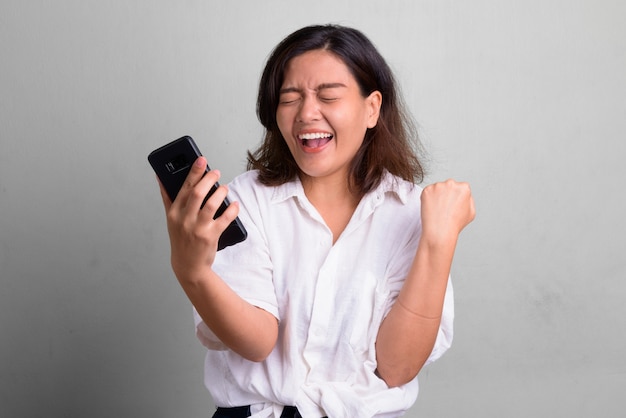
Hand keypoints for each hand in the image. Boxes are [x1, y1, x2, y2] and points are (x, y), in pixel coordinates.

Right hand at [158, 157, 239, 281]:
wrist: (188, 265)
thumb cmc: (180, 238)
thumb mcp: (170, 218)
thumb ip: (167, 197)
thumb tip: (161, 176)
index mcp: (174, 212)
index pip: (183, 187)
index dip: (193, 172)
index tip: (201, 160)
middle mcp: (184, 219)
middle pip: (197, 193)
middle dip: (208, 179)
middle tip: (216, 172)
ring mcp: (198, 228)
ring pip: (211, 204)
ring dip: (220, 192)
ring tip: (224, 188)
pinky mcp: (211, 236)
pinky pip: (225, 219)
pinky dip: (232, 210)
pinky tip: (235, 204)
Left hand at [420, 179, 474, 244]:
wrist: (440, 231)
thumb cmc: (455, 224)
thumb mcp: (471, 212)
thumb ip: (469, 200)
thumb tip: (464, 195)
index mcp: (464, 187)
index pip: (460, 187)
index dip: (456, 197)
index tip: (453, 205)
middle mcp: (451, 183)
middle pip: (448, 186)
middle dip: (446, 194)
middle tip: (444, 207)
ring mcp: (437, 186)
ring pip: (437, 189)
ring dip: (437, 196)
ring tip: (438, 209)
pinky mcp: (426, 190)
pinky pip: (427, 192)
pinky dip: (428, 199)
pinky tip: (431, 208)